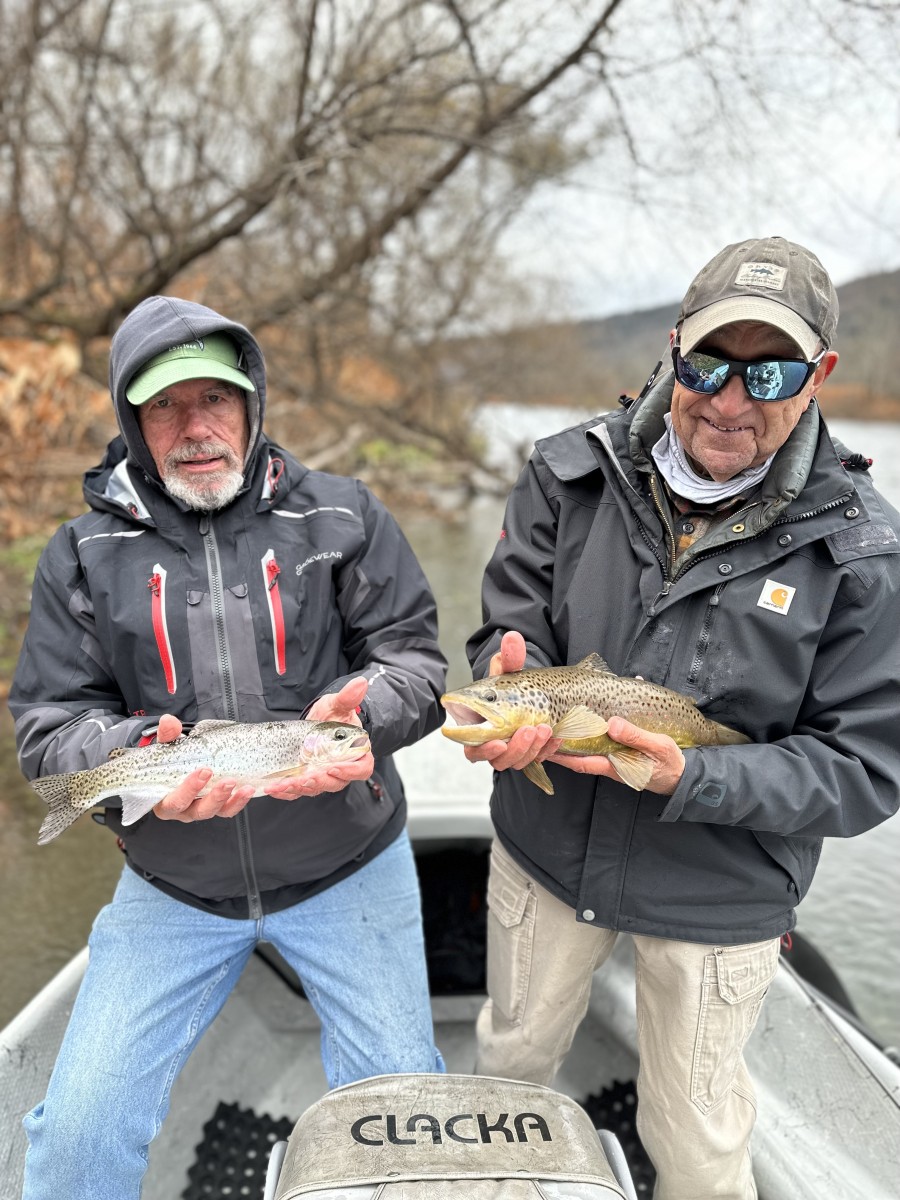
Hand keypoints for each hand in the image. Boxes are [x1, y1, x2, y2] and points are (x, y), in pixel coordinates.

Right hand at [152, 714, 255, 822]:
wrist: (176, 766)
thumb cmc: (168, 761)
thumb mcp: (166, 747)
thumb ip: (167, 736)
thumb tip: (168, 721)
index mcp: (165, 801)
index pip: (175, 802)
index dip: (189, 790)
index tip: (203, 771)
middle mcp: (183, 810)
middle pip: (199, 811)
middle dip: (215, 797)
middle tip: (228, 781)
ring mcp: (201, 809)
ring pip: (217, 811)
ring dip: (232, 800)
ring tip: (246, 788)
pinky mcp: (216, 807)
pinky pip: (229, 809)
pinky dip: (239, 801)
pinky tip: (249, 790)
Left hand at [266, 677, 374, 799]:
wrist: (318, 721)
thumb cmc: (333, 715)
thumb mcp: (338, 704)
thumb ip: (348, 697)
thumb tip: (360, 683)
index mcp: (355, 753)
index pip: (361, 768)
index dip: (349, 771)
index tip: (333, 768)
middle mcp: (341, 768)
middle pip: (335, 783)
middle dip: (318, 782)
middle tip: (303, 778)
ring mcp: (323, 776)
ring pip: (314, 788)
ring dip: (297, 788)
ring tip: (281, 784)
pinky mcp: (306, 779)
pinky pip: (298, 791)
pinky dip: (286, 792)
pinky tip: (273, 788)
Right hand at [463, 632, 562, 771]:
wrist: (529, 694)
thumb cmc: (510, 684)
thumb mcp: (510, 670)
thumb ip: (509, 657)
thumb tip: (512, 637)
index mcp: (477, 727)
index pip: (473, 748)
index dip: (485, 749)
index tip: (499, 741)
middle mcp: (491, 743)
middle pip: (497, 759)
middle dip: (515, 748)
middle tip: (530, 730)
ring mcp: (511, 750)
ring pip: (517, 761)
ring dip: (531, 749)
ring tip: (546, 728)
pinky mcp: (529, 754)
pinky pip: (537, 759)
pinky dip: (547, 750)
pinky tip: (557, 736)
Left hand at [546, 715, 685, 794]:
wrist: (685, 778)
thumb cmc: (671, 764)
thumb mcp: (657, 747)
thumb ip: (635, 736)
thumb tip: (612, 724)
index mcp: (616, 766)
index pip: (581, 762)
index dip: (562, 755)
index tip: (545, 744)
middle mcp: (611, 766)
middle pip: (579, 758)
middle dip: (561, 748)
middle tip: (543, 733)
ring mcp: (615, 762)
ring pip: (588, 752)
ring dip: (573, 741)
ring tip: (557, 727)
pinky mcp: (622, 756)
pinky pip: (601, 747)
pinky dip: (590, 736)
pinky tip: (586, 722)